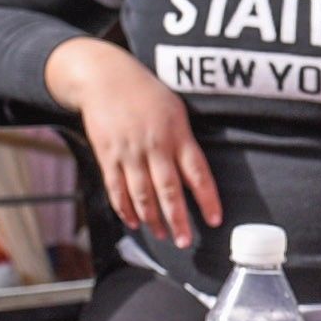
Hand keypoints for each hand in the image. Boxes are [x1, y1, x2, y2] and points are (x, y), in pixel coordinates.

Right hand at [46, 38, 221, 250]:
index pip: (197, 173)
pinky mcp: (108, 156)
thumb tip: (195, 178)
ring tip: (163, 236)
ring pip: (142, 195)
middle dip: (178, 220)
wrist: (105, 77)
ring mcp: (129, 153)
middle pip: (169, 190)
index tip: (215, 219)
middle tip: (185, 242)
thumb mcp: (176, 111)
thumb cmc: (146, 94)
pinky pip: (117, 189)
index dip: (207, 199)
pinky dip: (125, 208)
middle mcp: (154, 146)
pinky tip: (134, 222)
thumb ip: (185, 144)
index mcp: (177, 135)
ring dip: (153, 219)